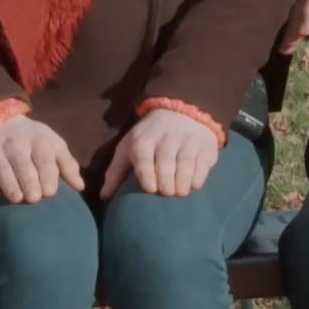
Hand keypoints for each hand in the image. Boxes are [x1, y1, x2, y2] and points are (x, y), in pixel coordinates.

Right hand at [0, 115, 83, 204]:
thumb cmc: (29, 140)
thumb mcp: (51, 144)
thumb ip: (66, 164)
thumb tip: (80, 187)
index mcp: (37, 139)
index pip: (44, 157)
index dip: (48, 174)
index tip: (50, 192)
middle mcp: (15, 142)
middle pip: (22, 163)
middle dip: (29, 181)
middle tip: (34, 199)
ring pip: (2, 169)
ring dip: (10, 184)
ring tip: (17, 199)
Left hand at [100, 108, 220, 199]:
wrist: (179, 111)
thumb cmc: (149, 137)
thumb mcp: (129, 147)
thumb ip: (116, 172)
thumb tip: (103, 197)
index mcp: (143, 140)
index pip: (144, 159)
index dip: (148, 175)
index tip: (151, 189)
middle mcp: (166, 138)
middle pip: (166, 163)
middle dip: (166, 182)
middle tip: (166, 194)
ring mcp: (188, 140)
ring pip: (186, 163)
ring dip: (182, 182)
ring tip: (179, 192)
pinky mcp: (206, 144)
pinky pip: (203, 163)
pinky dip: (198, 175)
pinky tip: (193, 183)